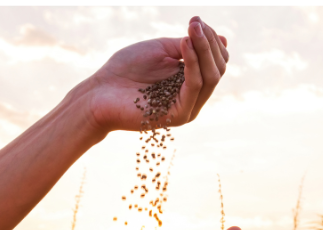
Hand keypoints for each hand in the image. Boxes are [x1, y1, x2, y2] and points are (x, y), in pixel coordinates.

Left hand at [86, 16, 228, 132]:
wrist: (100, 92)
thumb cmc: (126, 70)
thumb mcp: (162, 49)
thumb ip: (189, 46)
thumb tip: (222, 39)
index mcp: (190, 82)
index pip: (216, 61)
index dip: (211, 39)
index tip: (196, 20)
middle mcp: (193, 97)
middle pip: (218, 69)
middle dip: (209, 42)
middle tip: (195, 23)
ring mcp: (187, 108)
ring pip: (210, 77)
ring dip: (204, 50)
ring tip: (191, 30)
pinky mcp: (178, 115)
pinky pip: (194, 87)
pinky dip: (193, 64)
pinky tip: (184, 45)